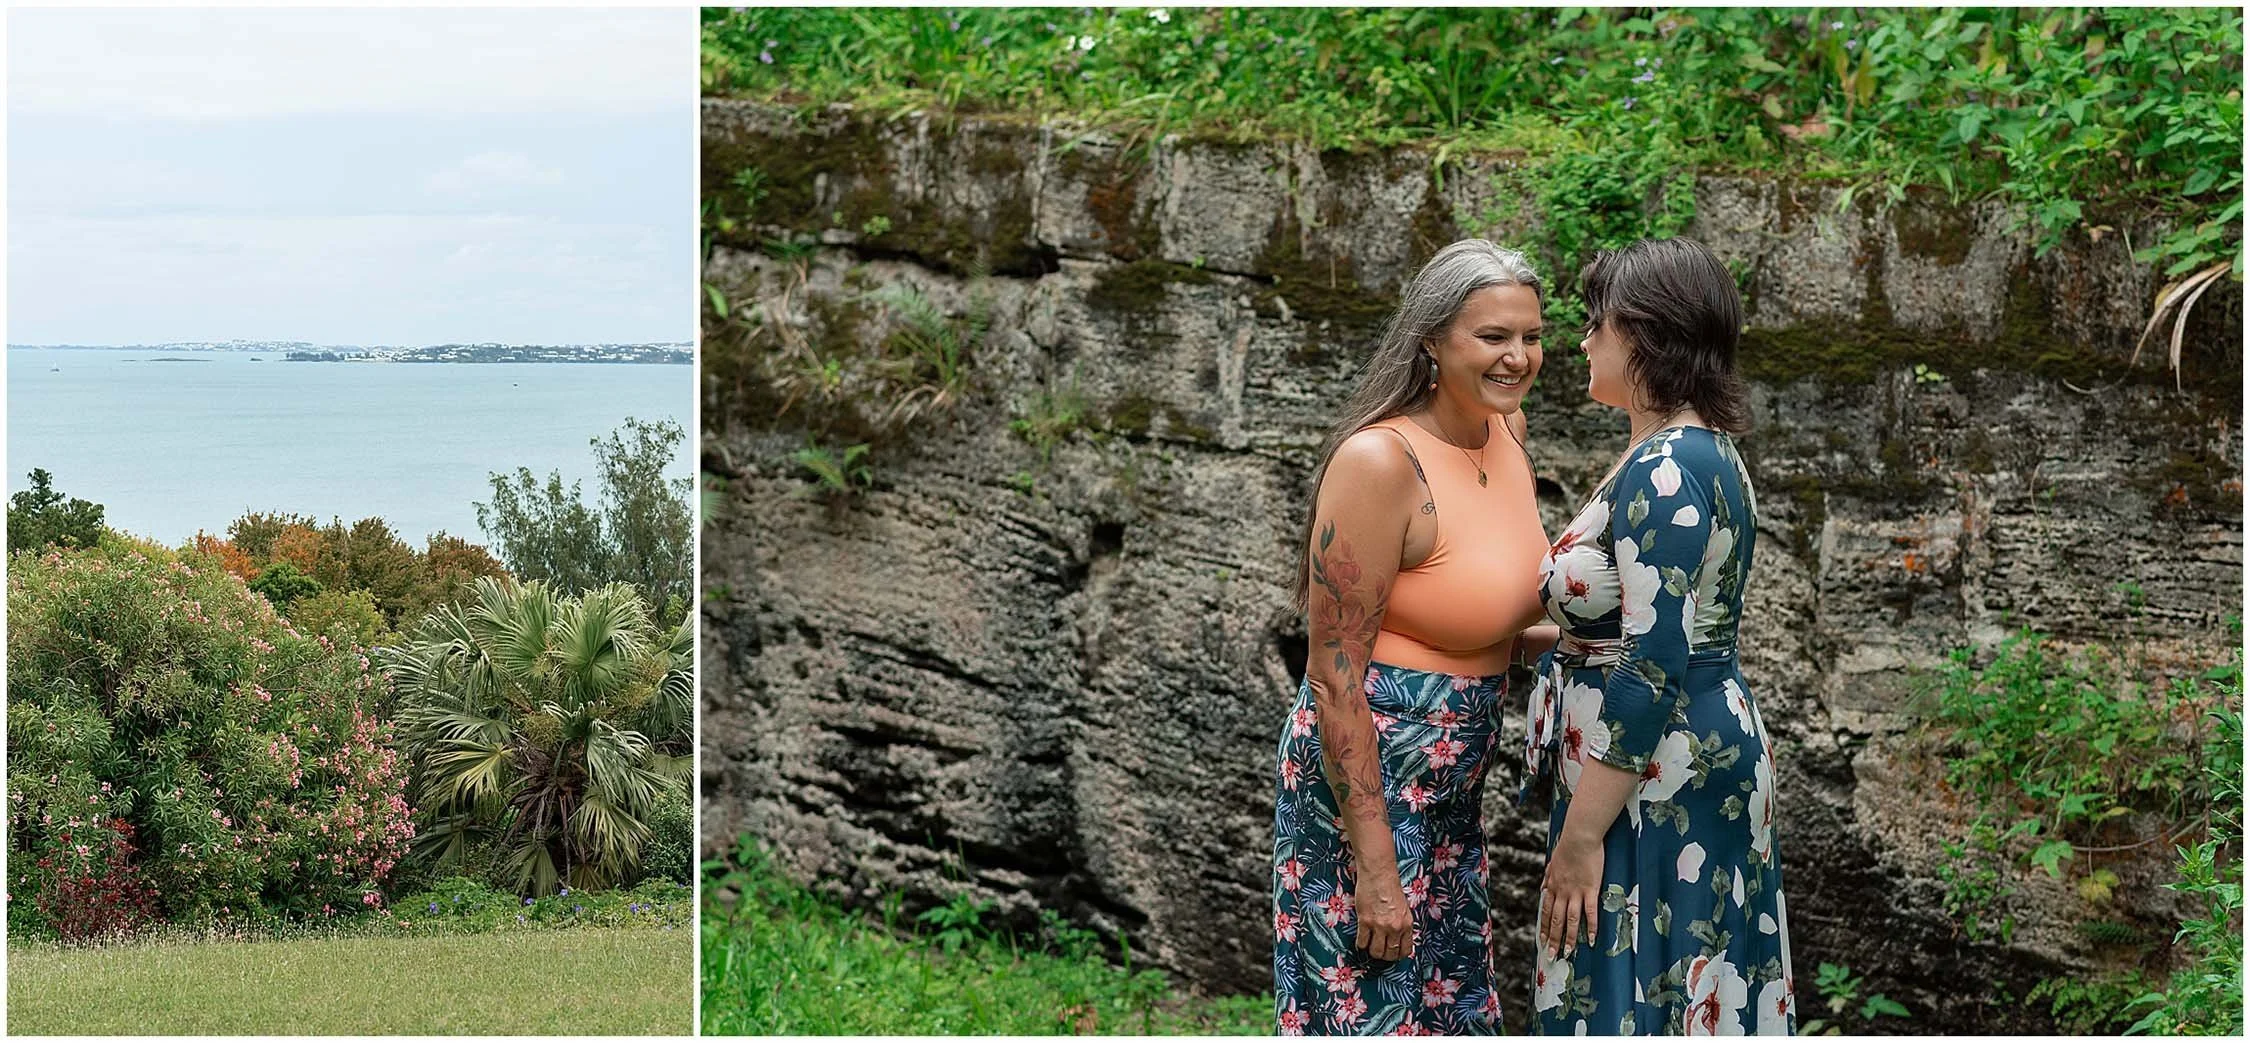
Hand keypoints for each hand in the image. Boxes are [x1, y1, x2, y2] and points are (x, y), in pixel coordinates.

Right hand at [1354, 878, 1414, 962]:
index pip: (1405, 951)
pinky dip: (1361, 944)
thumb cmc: (1390, 887)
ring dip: (1372, 951)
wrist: (1379, 875)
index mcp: (1407, 924)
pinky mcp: (1365, 921)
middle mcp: (1395, 927)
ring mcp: (1380, 925)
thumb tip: (1396, 940)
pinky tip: (1361, 940)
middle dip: (1384, 956)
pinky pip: (1362, 942)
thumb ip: (1402, 925)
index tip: (1392, 954)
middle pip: (1390, 954)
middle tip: (1379, 950)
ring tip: (1370, 946)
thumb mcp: (1404, 909)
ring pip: (1376, 952)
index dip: (1397, 956)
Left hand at [1539, 831, 1603, 959]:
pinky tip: (1592, 939)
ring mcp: (1575, 892)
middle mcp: (1561, 892)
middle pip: (1556, 920)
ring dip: (1569, 938)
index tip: (1542, 941)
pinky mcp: (1590, 890)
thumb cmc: (1567, 847)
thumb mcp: (1552, 863)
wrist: (1579, 837)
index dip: (1544, 927)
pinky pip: (1590, 912)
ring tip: (1568, 953)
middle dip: (1553, 939)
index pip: (1546, 912)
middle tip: (1551, 955)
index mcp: (1552, 886)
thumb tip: (1543, 887)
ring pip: (1570, 920)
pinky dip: (1591, 927)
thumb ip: (1548, 877)